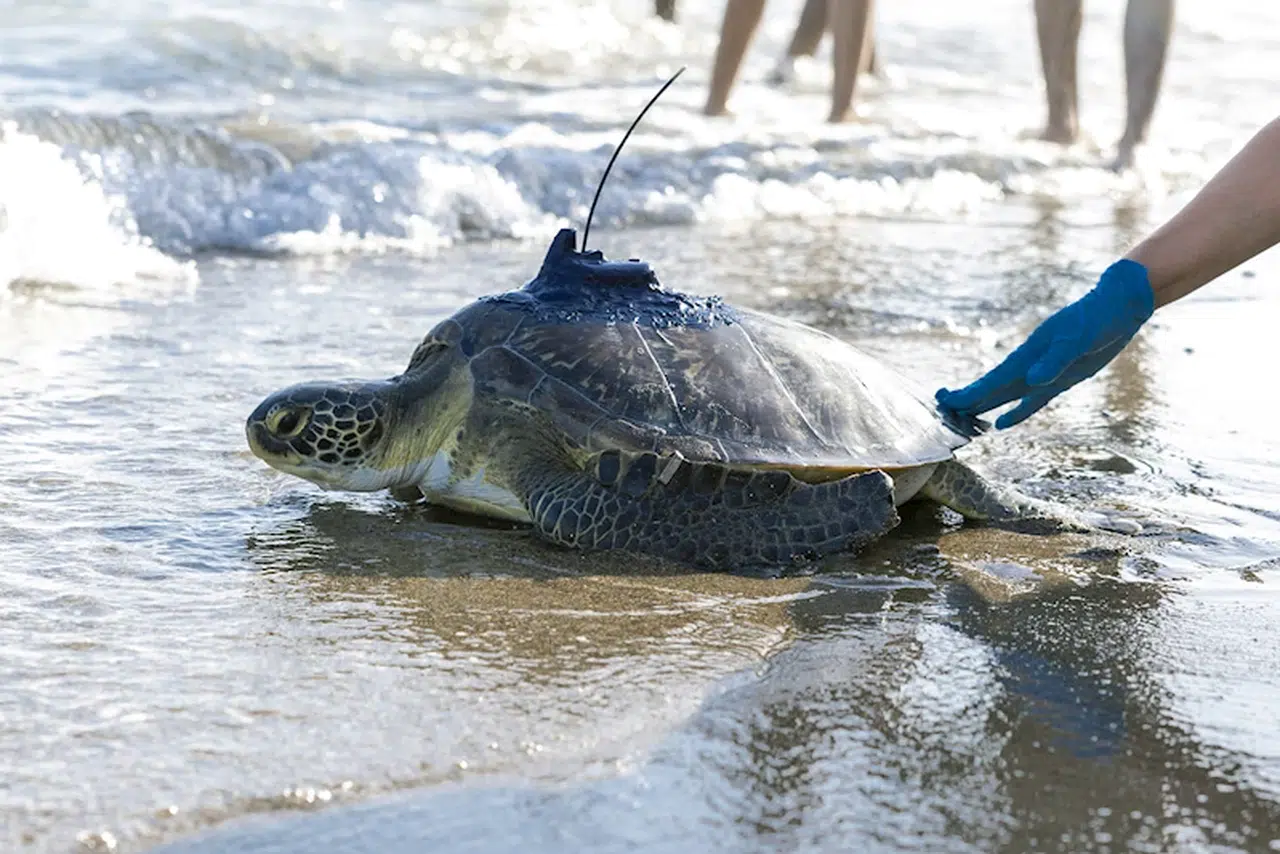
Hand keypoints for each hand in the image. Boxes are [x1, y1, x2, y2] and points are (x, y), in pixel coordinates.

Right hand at [935, 259, 1154, 428]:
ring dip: (985, 406)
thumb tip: (1032, 380)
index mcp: (1029, 355)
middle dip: (968, 399)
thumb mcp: (1078, 339)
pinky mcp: (1060, 378)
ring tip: (962, 417)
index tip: (947, 401)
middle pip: (992, 387)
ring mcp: (1043, 372)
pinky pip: (1031, 400)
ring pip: (1006, 394)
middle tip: (942, 409)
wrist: (1118, 307)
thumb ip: (1055, 360)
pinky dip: (1015, 411)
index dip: (971, 392)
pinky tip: (1000, 423)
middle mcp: (1030, 365)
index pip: (993, 379)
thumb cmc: (1097, 318)